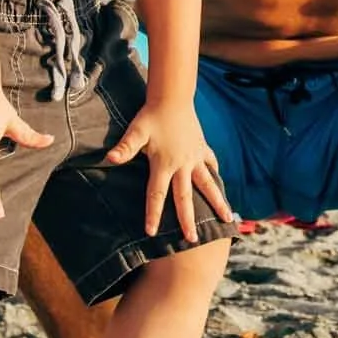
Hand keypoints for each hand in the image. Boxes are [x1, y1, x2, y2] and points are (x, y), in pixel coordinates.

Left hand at [104, 103, 234, 242]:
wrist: (173, 97)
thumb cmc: (151, 116)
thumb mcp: (136, 131)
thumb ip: (125, 148)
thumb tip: (109, 159)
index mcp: (164, 164)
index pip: (157, 195)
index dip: (153, 214)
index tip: (152, 232)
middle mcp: (183, 165)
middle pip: (185, 197)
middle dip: (189, 220)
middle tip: (193, 240)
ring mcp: (195, 157)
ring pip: (207, 185)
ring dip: (217, 203)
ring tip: (228, 219)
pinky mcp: (201, 148)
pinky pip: (211, 164)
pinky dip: (215, 175)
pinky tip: (219, 185)